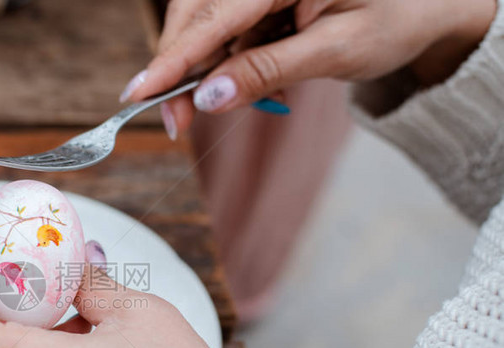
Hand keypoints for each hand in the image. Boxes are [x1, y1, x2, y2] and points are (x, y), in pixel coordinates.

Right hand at [124, 0, 495, 136]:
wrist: (423, 10)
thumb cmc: (395, 20)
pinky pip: (227, 33)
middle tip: (176, 120)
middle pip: (197, 12)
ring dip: (206, 70)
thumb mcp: (336, 50)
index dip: (174, 57)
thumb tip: (208, 98)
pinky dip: (229, 64)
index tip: (140, 93)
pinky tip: (258, 80)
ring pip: (205, 25)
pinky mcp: (260, 0)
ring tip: (236, 100)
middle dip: (180, 67)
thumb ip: (268, 70)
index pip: (216, 13)